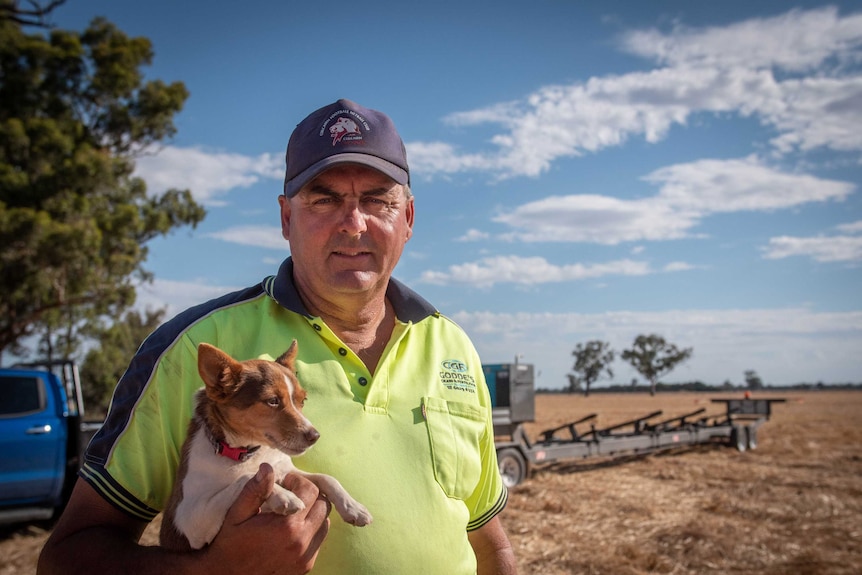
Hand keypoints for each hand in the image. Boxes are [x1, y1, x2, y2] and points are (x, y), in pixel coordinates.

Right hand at [202, 463, 330, 573]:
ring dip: (312, 514)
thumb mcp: (236, 515)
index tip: (284, 483)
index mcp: (286, 527)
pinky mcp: (306, 567)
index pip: (312, 491)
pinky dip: (311, 531)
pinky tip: (291, 530)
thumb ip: (255, 491)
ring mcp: (306, 557)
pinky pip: (319, 541)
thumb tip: (268, 468)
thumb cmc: (230, 544)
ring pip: (325, 523)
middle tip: (290, 496)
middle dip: (309, 496)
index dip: (299, 482)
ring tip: (291, 513)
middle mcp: (301, 543)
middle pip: (323, 506)